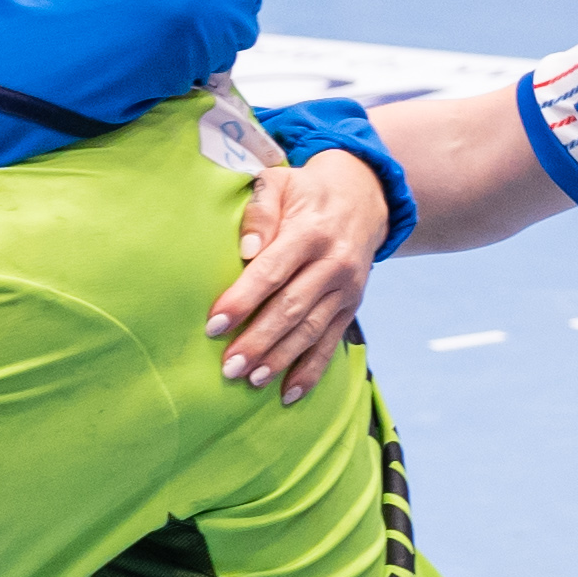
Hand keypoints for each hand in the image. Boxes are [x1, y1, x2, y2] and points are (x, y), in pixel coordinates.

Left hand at [212, 147, 391, 395]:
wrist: (364, 196)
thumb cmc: (306, 192)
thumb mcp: (280, 183)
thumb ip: (260, 210)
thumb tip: (247, 251)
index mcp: (311, 232)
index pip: (272, 271)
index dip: (243, 300)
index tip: (214, 324)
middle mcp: (334, 263)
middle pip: (292, 308)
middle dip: (259, 340)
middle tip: (228, 366)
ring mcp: (346, 288)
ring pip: (311, 330)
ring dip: (281, 359)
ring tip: (250, 380)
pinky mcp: (351, 306)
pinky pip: (331, 342)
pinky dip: (311, 370)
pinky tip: (289, 393)